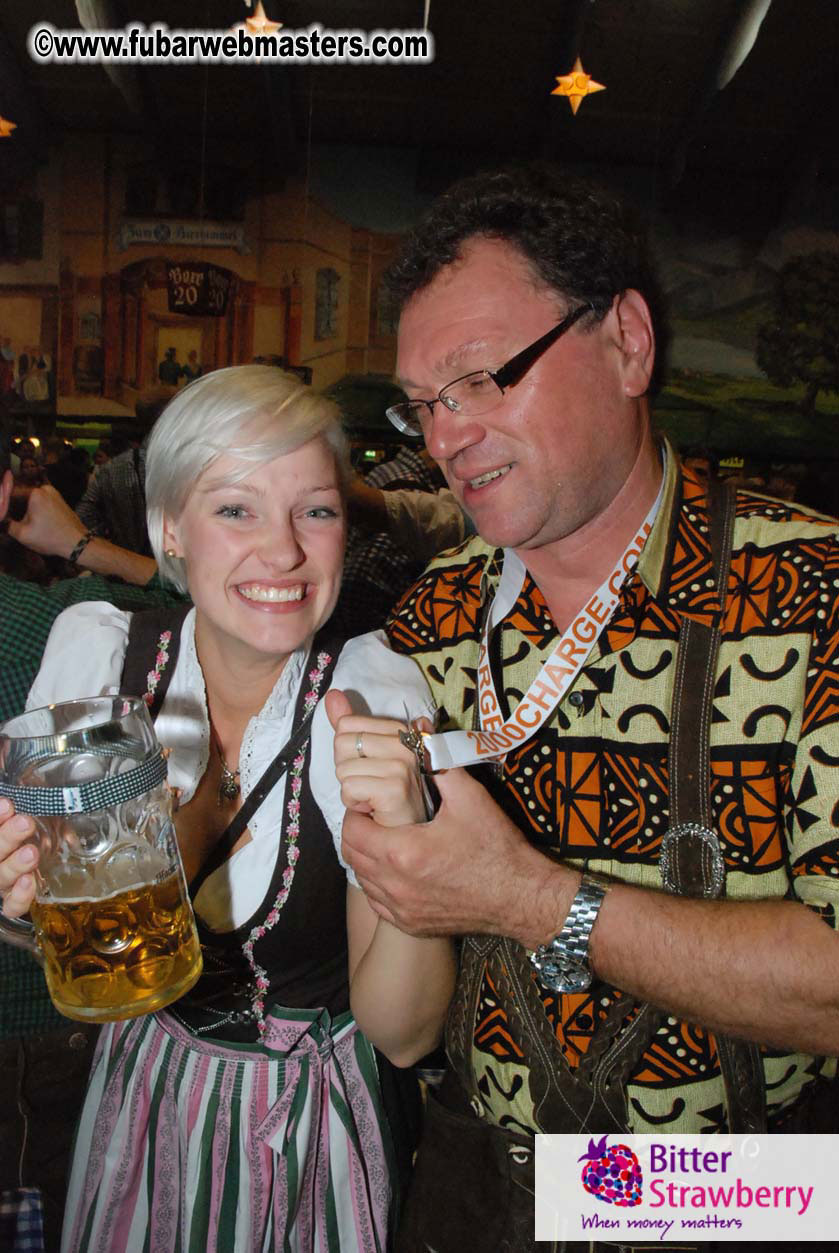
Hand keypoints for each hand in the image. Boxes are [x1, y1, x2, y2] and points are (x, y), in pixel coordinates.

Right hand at [0, 799, 38, 917]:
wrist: (45, 853)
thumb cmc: (28, 821)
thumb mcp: (22, 805)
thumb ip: (12, 794)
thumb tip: (7, 761)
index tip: (7, 804)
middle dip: (6, 837)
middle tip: (24, 824)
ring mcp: (4, 879)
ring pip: (1, 876)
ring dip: (14, 864)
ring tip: (31, 853)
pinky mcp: (16, 898)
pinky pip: (13, 905)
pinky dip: (20, 896)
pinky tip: (30, 882)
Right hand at [7, 484, 86, 558]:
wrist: (77, 543)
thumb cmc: (50, 538)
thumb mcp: (22, 534)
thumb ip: (7, 524)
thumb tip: (2, 519)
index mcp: (35, 492)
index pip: (10, 494)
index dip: (4, 505)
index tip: (5, 517)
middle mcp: (45, 488)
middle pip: (21, 496)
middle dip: (15, 508)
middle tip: (12, 521)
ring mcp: (54, 493)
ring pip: (31, 500)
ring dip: (25, 510)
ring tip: (22, 522)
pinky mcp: (59, 500)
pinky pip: (42, 502)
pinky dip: (36, 510)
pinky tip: (35, 522)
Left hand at [325, 688, 426, 826]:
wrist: (408, 834)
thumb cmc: (388, 796)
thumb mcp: (369, 755)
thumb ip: (352, 724)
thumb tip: (332, 696)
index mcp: (401, 730)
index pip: (347, 724)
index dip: (348, 751)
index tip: (368, 768)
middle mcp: (406, 744)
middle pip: (342, 743)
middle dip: (346, 770)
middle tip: (368, 785)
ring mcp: (403, 765)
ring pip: (343, 768)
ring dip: (349, 789)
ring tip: (371, 797)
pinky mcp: (395, 788)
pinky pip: (349, 787)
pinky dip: (352, 803)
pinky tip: (372, 808)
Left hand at [340, 764, 573, 941]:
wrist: (522, 898)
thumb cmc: (497, 847)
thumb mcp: (470, 798)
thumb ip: (440, 764)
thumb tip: (421, 734)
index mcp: (403, 852)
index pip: (352, 830)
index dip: (356, 812)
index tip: (370, 802)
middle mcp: (395, 886)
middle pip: (352, 856)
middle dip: (358, 833)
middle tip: (376, 817)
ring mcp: (402, 911)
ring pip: (364, 880)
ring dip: (368, 859)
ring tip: (389, 840)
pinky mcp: (412, 926)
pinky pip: (379, 903)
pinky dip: (381, 884)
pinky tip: (400, 870)